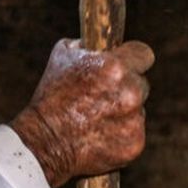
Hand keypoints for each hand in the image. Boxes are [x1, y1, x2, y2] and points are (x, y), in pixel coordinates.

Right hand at [11, 39, 153, 187]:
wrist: (44, 141)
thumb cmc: (51, 97)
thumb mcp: (62, 55)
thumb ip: (88, 45)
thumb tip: (102, 43)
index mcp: (115, 67)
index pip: (143, 54)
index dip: (133, 58)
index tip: (126, 64)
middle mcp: (130, 93)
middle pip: (141, 83)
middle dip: (125, 87)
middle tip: (101, 96)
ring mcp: (134, 121)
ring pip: (138, 110)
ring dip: (123, 112)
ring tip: (95, 118)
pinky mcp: (135, 144)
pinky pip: (134, 132)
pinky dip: (121, 134)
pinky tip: (99, 135)